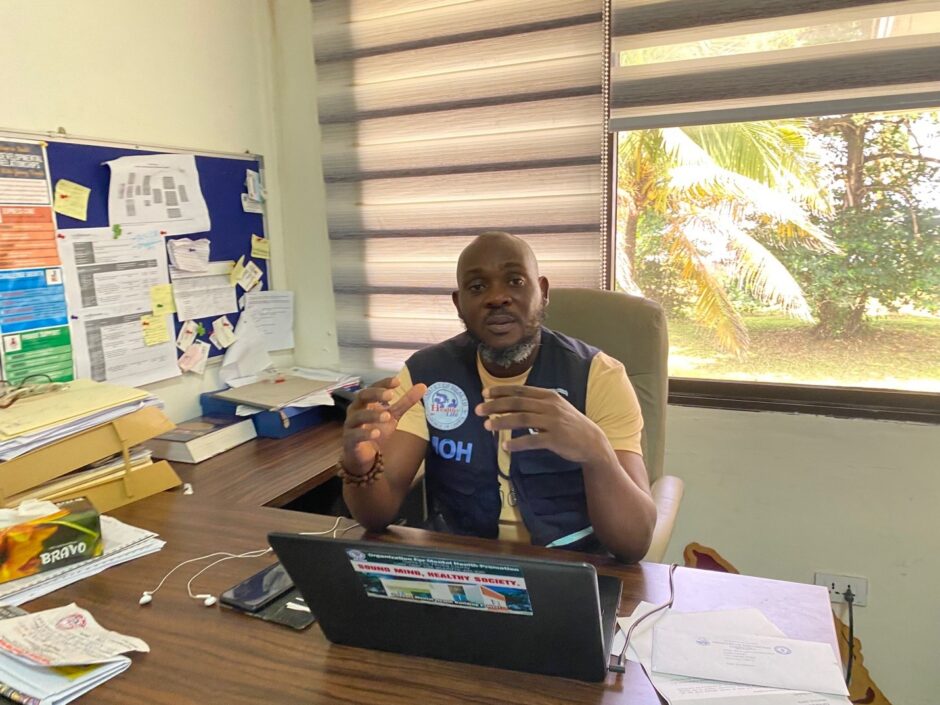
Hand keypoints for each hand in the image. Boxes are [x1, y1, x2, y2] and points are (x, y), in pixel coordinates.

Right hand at [342, 377, 426, 473]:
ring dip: (372, 415)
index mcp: (366, 401)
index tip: (397, 381)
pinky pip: (355, 435)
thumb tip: (423, 386)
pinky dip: (365, 434)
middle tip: (391, 395)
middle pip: (362, 396)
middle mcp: (356, 410)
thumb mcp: (393, 415)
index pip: (373, 387)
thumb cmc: (376, 430)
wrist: (363, 455)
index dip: (383, 383)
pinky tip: (376, 433)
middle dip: (375, 394)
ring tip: (387, 416)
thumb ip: (405, 402)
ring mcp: (351, 425)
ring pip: (358, 416)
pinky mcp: (350, 440)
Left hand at [475, 386, 605, 464]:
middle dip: (495, 406)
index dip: (501, 391)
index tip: (484, 394)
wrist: (592, 441)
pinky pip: (532, 441)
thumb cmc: (569, 424)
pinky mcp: (555, 439)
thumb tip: (509, 403)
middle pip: (517, 403)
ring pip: (521, 419)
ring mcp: (553, 422)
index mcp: (548, 396)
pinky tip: (505, 447)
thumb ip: (536, 403)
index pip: (520, 391)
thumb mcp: (555, 407)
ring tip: (487, 426)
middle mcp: (549, 406)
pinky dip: (517, 443)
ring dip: (502, 422)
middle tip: (479, 410)